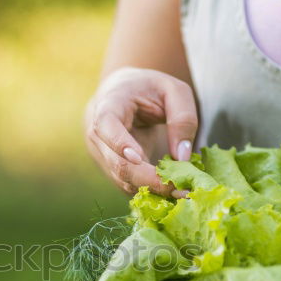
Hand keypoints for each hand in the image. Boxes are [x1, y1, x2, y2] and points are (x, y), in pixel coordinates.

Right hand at [84, 67, 197, 195]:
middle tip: (180, 189)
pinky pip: (128, 185)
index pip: (105, 125)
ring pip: (122, 180)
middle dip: (149, 179)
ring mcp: (101, 155)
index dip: (119, 143)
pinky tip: (171, 189)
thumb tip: (182, 157)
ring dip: (152, 189)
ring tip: (182, 191)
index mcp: (109, 105)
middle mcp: (98, 133)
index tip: (139, 158)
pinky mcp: (110, 169)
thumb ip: (183, 119)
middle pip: (117, 163)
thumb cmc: (149, 89)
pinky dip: (149, 190)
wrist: (123, 94)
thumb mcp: (174, 91)